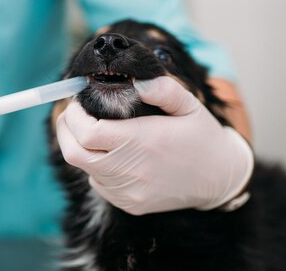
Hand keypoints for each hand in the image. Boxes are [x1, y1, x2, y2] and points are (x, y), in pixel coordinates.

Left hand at [56, 76, 253, 214]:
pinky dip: (96, 166)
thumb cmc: (202, 137)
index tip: (77, 101)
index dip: (74, 115)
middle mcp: (131, 170)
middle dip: (65, 130)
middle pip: (74, 153)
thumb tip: (136, 80)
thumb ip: (163, 89)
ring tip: (93, 129)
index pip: (87, 132)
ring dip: (81, 147)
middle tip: (72, 113)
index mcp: (143, 141)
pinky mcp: (129, 204)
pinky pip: (98, 183)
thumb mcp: (189, 105)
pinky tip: (112, 153)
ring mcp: (128, 191)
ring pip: (84, 168)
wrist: (220, 179)